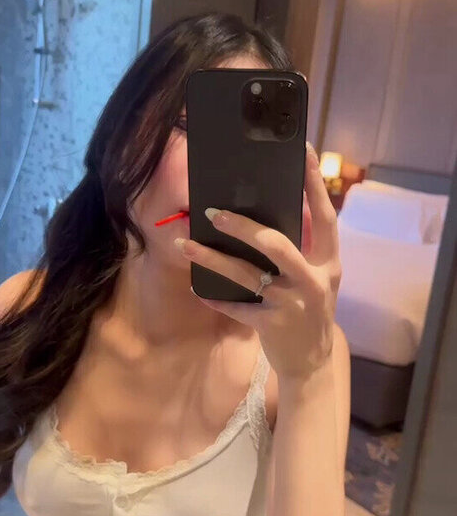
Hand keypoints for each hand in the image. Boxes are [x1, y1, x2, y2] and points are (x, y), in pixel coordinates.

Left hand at [174, 145, 341, 382]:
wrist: (312, 362)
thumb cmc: (309, 310)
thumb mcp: (316, 278)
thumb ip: (302, 248)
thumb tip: (269, 213)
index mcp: (329, 262)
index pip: (324, 217)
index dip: (314, 185)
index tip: (302, 152)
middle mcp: (314, 280)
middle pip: (277, 245)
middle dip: (244, 227)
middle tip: (213, 211)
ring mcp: (293, 304)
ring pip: (247, 275)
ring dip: (213, 258)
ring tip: (186, 243)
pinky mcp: (272, 325)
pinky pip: (236, 307)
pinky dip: (215, 297)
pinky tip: (196, 287)